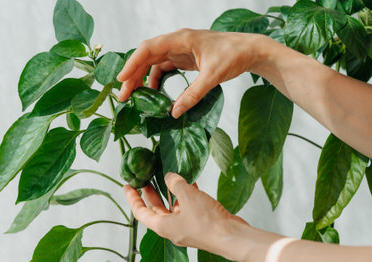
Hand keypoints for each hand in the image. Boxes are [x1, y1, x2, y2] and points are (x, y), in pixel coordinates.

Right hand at [117, 29, 264, 117]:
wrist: (250, 50)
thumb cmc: (234, 55)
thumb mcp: (213, 76)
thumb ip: (193, 94)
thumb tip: (174, 112)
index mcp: (181, 39)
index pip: (148, 49)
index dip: (132, 64)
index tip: (121, 80)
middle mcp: (177, 43)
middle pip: (147, 57)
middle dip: (133, 75)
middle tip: (124, 96)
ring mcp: (180, 51)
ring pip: (153, 64)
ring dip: (143, 79)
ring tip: (135, 97)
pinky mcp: (185, 59)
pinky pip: (164, 69)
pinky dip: (157, 81)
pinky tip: (154, 94)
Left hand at [124, 172, 247, 251]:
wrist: (232, 237)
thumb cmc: (208, 223)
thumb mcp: (187, 196)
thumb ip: (175, 184)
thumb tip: (169, 177)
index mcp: (163, 227)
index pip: (141, 212)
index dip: (133, 198)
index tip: (127, 186)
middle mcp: (173, 229)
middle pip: (156, 210)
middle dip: (150, 193)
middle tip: (145, 179)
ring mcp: (187, 227)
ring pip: (174, 208)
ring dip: (171, 193)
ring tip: (168, 177)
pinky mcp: (200, 224)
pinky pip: (188, 208)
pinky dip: (187, 196)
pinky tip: (191, 184)